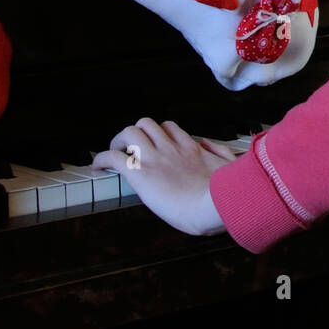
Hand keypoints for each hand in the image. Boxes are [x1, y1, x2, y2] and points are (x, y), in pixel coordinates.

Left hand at [93, 118, 233, 235]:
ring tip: (114, 154)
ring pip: (129, 132)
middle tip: (130, 148)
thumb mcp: (230, 167)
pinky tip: (98, 166)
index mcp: (191, 149)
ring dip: (118, 142)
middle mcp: (171, 149)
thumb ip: (219, 153)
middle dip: (136, 133)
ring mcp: (155, 158)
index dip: (158, 135)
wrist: (216, 205)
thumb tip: (207, 145)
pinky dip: (101, 159)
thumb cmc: (226, 194)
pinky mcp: (140, 172)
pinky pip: (113, 157)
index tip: (154, 145)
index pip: (170, 128)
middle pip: (146, 124)